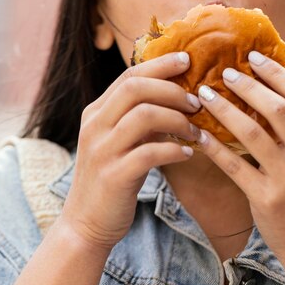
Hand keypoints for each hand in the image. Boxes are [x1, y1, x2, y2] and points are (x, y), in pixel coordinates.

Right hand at [60, 52, 200, 250]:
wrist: (87, 224)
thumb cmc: (112, 179)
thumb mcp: (121, 142)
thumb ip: (140, 118)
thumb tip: (178, 97)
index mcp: (96, 112)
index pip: (129, 75)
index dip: (161, 65)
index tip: (187, 61)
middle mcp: (95, 125)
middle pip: (136, 87)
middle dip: (173, 90)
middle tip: (197, 102)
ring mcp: (102, 150)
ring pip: (144, 115)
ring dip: (178, 120)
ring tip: (197, 131)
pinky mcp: (113, 176)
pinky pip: (150, 153)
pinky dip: (175, 150)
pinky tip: (188, 154)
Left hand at [196, 51, 284, 270]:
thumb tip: (275, 94)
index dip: (277, 73)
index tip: (254, 57)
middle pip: (278, 109)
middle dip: (249, 86)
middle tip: (225, 72)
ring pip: (253, 133)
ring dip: (225, 110)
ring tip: (205, 95)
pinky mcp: (267, 199)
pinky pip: (235, 166)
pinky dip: (214, 147)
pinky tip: (198, 134)